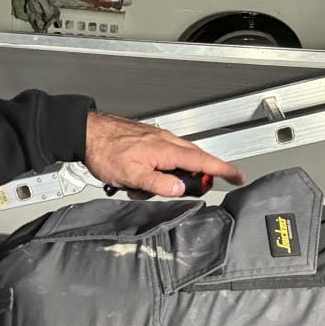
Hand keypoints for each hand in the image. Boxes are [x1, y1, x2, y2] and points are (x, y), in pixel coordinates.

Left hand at [85, 110, 244, 197]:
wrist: (87, 133)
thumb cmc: (106, 150)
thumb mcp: (133, 175)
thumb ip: (159, 183)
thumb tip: (179, 188)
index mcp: (167, 149)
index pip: (203, 160)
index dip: (223, 170)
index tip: (238, 176)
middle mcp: (166, 141)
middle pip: (193, 161)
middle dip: (189, 179)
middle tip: (178, 192)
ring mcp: (157, 140)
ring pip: (175, 163)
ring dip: (163, 179)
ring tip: (140, 186)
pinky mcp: (148, 142)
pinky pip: (160, 161)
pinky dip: (153, 173)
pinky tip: (136, 179)